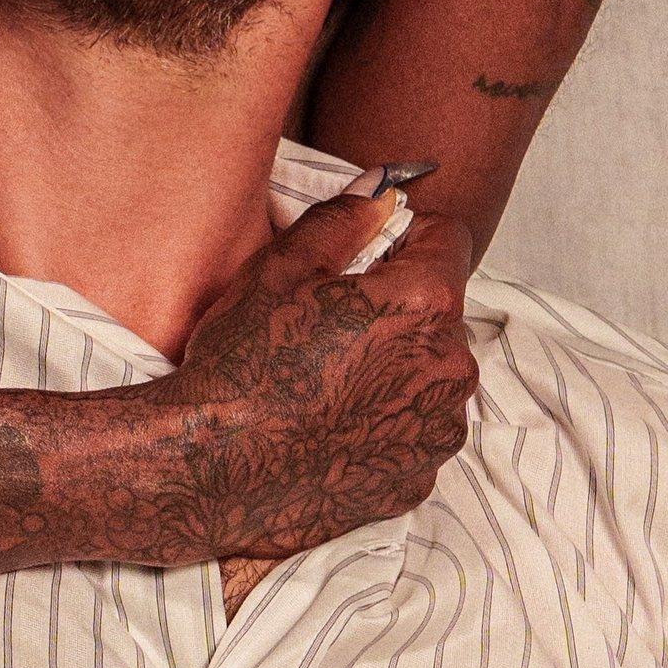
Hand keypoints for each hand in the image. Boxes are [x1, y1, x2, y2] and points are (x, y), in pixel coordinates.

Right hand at [149, 192, 476, 563]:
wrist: (215, 469)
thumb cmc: (246, 362)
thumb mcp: (284, 266)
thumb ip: (344, 218)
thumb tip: (379, 190)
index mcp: (425, 304)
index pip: (447, 237)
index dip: (403, 233)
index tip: (363, 251)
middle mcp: (451, 368)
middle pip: (440, 307)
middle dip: (397, 301)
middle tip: (328, 315)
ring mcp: (439, 430)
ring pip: (429, 368)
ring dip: (395, 360)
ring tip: (323, 372)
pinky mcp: (419, 477)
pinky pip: (413, 424)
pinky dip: (384, 414)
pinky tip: (328, 416)